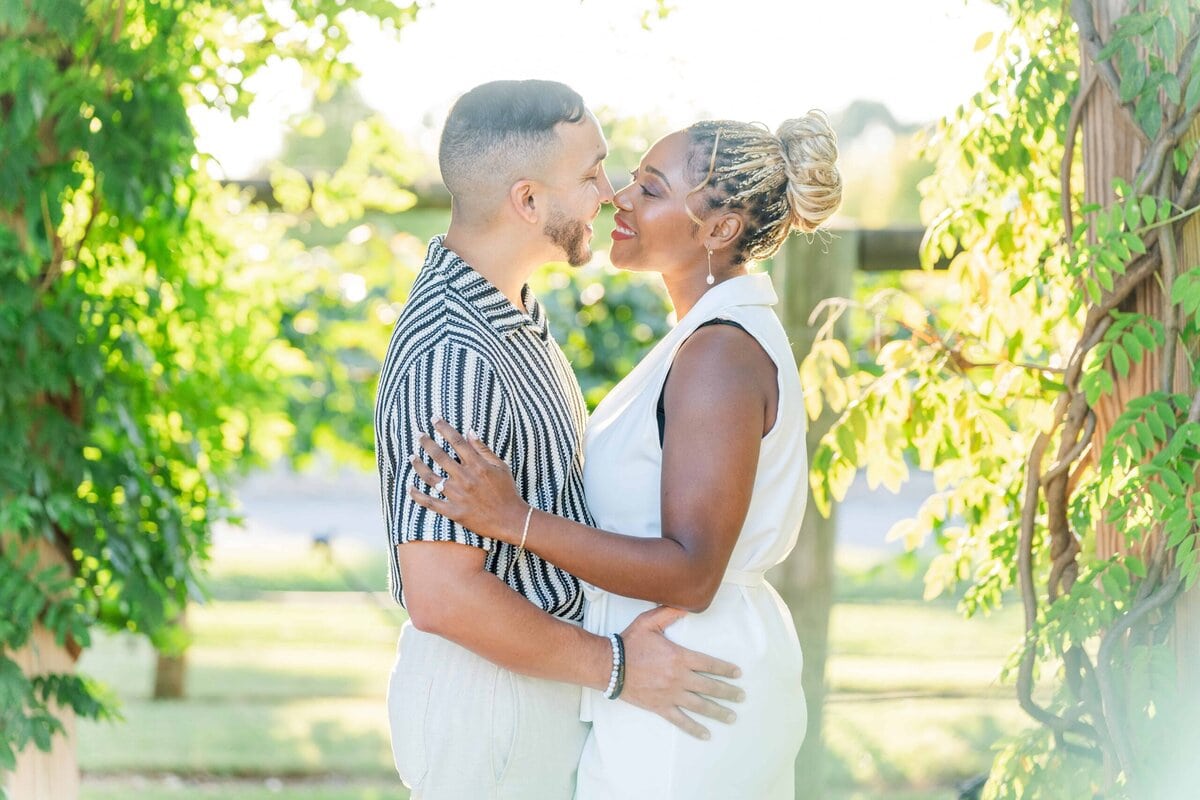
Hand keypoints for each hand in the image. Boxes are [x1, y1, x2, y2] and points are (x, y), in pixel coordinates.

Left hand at [408, 417, 528, 542]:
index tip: (434, 418)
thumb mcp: (500, 466)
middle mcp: (464, 478)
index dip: (443, 428)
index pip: (456, 441)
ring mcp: (457, 495)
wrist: (510, 519)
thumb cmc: (507, 491)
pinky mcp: (453, 511)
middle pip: (439, 455)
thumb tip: (469, 431)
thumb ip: (483, 449)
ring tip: (411, 456)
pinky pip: (430, 502)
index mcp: (477, 465)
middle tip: (418, 433)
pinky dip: (417, 495)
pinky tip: (409, 486)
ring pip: (430, 477)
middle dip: (426, 442)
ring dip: (418, 465)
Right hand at [618, 606, 743, 739]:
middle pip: (709, 687)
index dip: (725, 669)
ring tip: (732, 716)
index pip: (709, 664)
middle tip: (741, 697)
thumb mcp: (649, 622)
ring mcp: (670, 694)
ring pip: (700, 705)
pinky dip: (694, 728)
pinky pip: (681, 720)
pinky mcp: (660, 707)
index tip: (737, 674)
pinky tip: (706, 734)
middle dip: (728, 692)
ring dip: (718, 711)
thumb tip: (687, 604)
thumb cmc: (629, 643)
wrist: (610, 666)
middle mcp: (679, 678)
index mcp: (679, 657)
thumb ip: (669, 613)